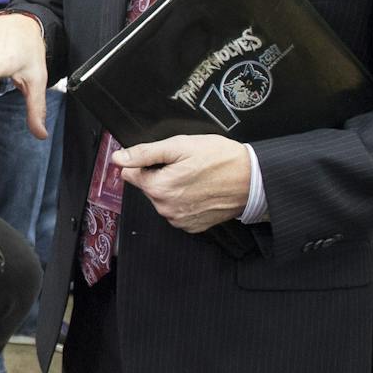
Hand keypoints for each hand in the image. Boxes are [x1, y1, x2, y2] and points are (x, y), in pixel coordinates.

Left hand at [114, 135, 250, 233]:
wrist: (253, 179)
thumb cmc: (221, 159)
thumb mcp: (180, 146)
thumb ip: (145, 153)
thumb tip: (119, 158)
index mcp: (159, 188)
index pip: (131, 174)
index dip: (147, 163)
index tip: (165, 159)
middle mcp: (166, 209)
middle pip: (148, 187)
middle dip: (160, 175)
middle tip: (185, 165)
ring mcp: (179, 220)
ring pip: (162, 200)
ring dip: (172, 188)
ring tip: (195, 177)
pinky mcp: (192, 226)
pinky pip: (177, 211)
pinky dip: (184, 201)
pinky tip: (200, 190)